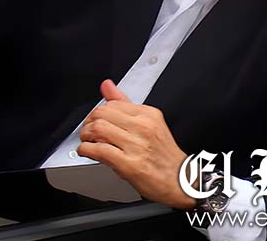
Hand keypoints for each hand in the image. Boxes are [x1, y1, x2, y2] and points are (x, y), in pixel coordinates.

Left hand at [78, 80, 195, 209]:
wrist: (181, 182)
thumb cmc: (164, 156)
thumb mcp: (150, 124)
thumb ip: (125, 104)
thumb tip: (107, 85)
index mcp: (148, 114)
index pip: (112, 104)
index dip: (97, 112)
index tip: (95, 121)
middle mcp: (143, 127)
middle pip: (102, 113)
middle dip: (88, 122)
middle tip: (87, 131)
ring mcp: (136, 145)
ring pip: (98, 129)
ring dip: (85, 135)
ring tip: (87, 141)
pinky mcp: (129, 164)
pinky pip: (99, 150)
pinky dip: (86, 149)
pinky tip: (87, 151)